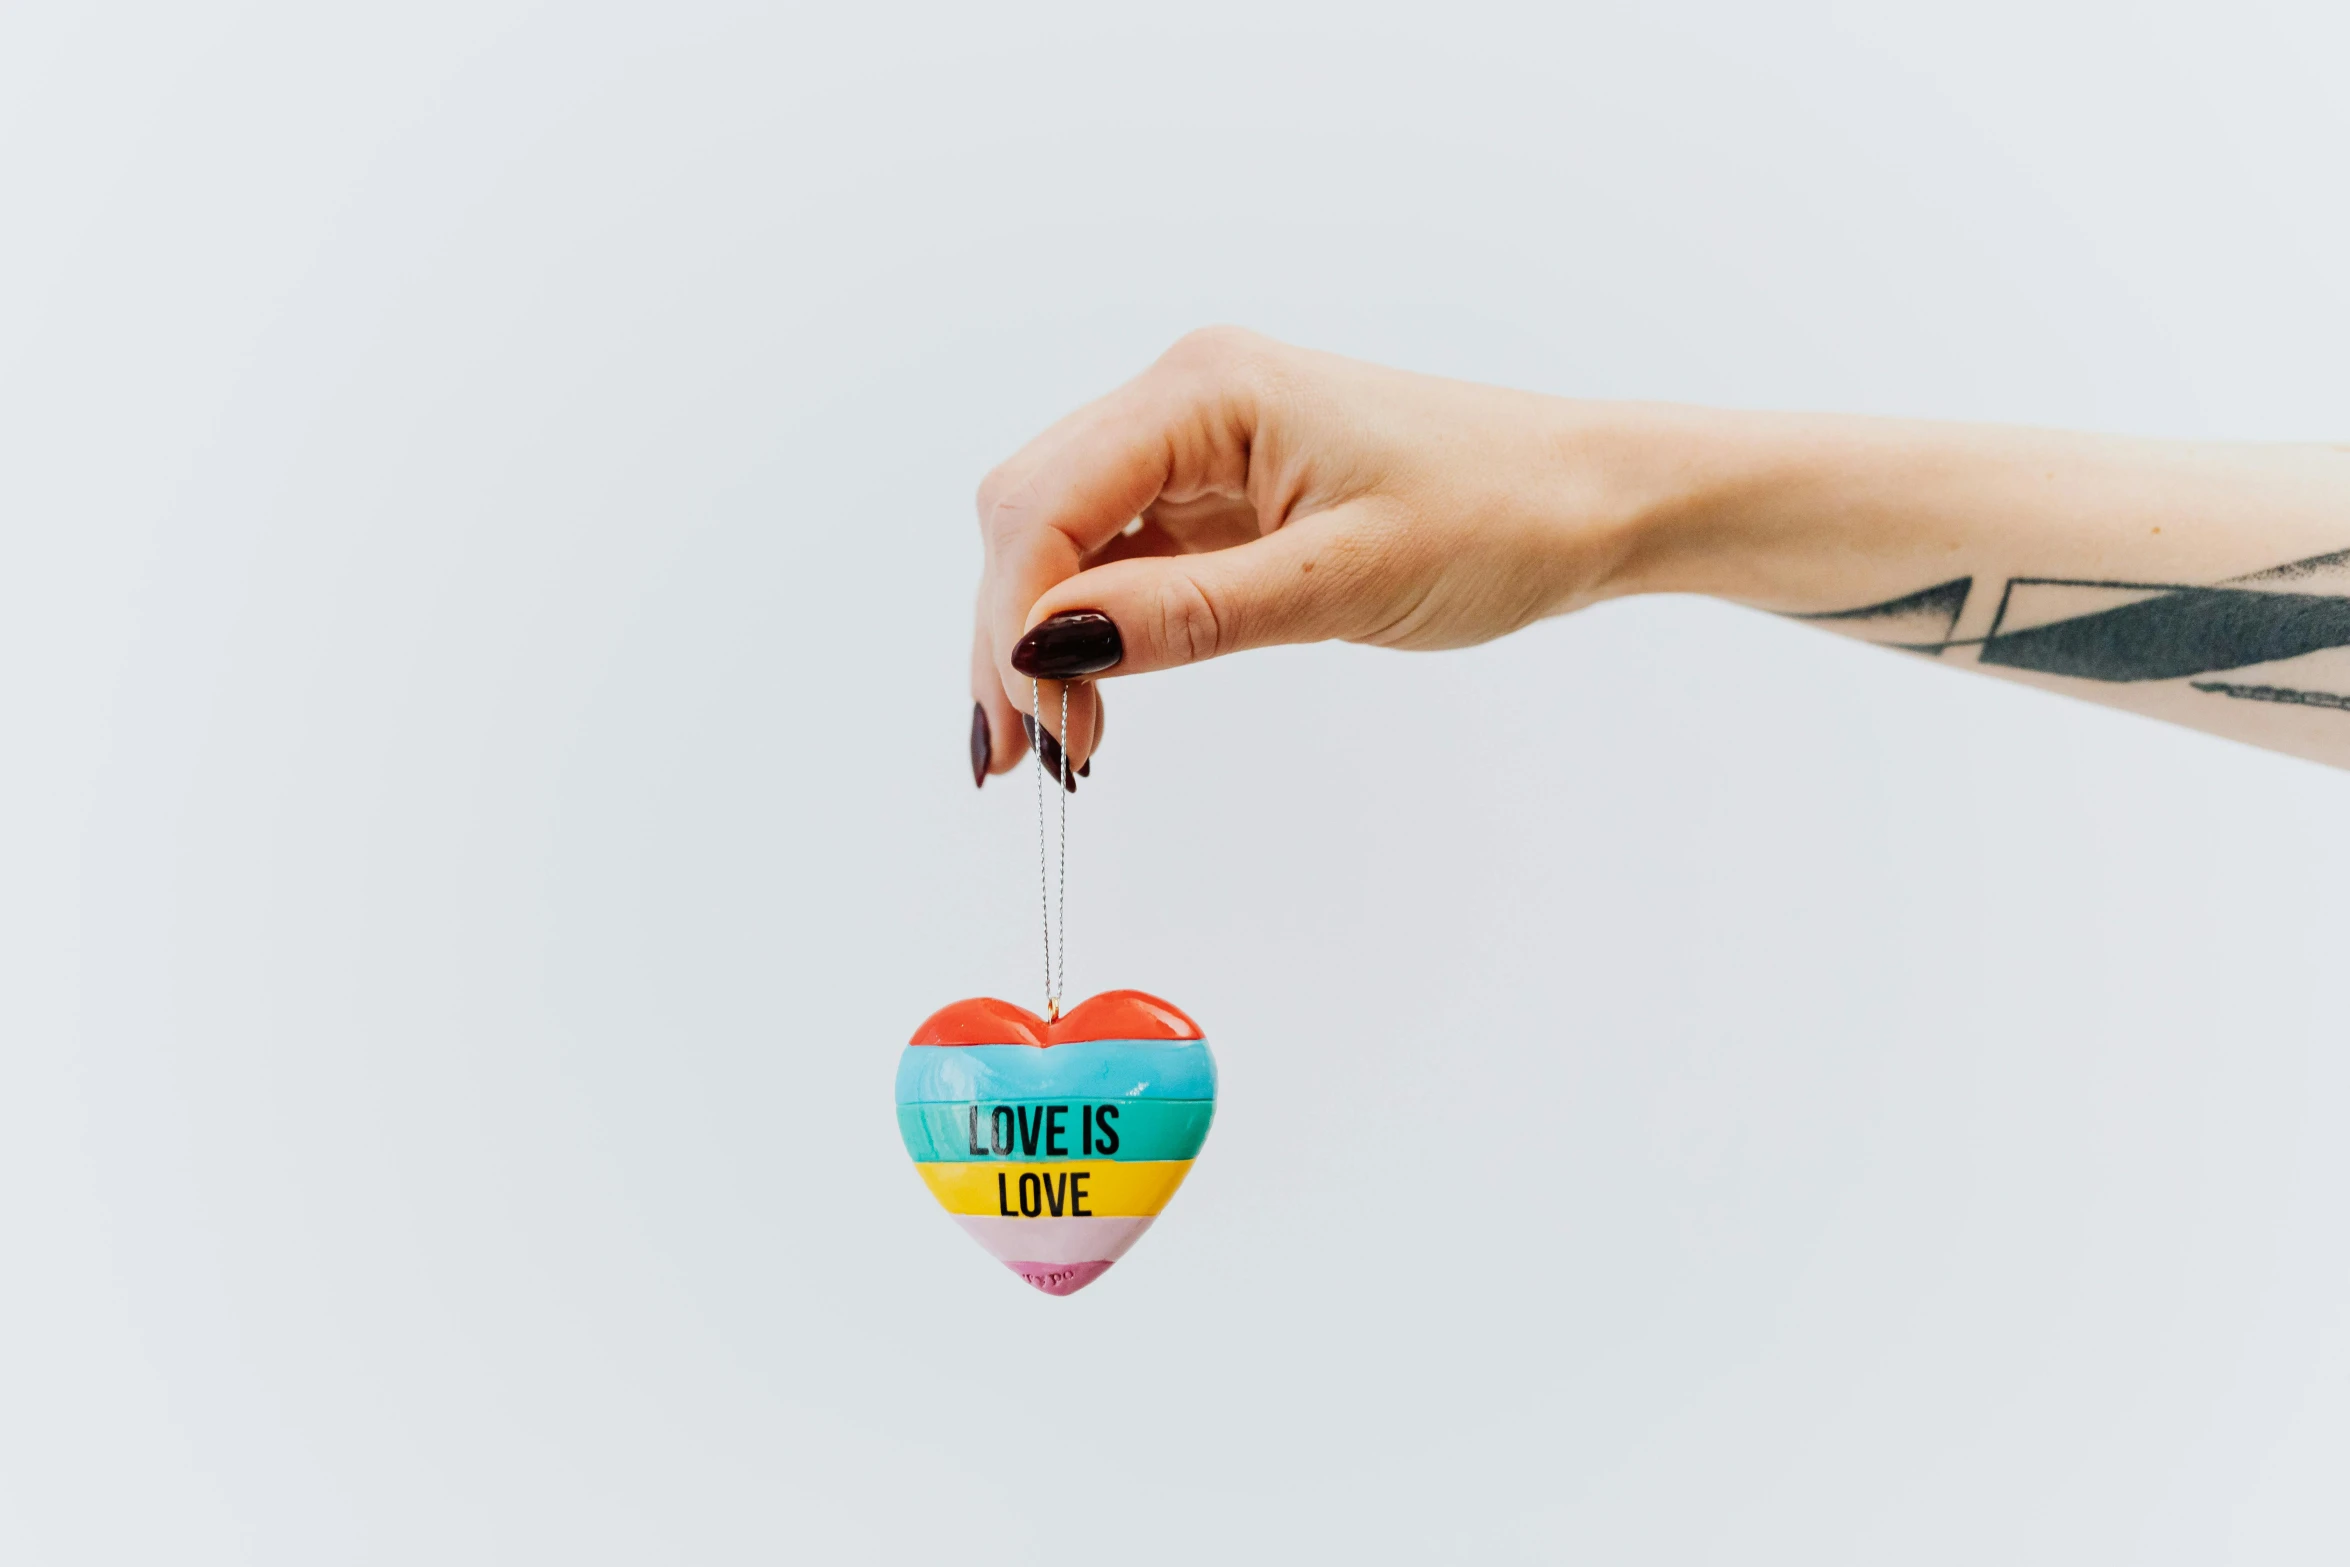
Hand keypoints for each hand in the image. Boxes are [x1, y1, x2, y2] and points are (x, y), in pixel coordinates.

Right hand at [966, 327, 1656, 783]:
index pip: (1047, 502)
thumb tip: (1046, 649)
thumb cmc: (1498, 517)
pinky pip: (1116, 556)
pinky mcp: (1218, 493)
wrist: (1592, 500)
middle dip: (1007, 634)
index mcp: (1206, 389)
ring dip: (1039, 637)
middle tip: (1028, 761)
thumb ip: (1187, 615)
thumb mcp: (1341, 581)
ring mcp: (1197, 445)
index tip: (1031, 728)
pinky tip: (1091, 696)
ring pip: (1059, 538)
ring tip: (1053, 748)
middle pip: (1029, 512)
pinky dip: (1091, 627)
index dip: (1015, 619)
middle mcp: (1184, 399)